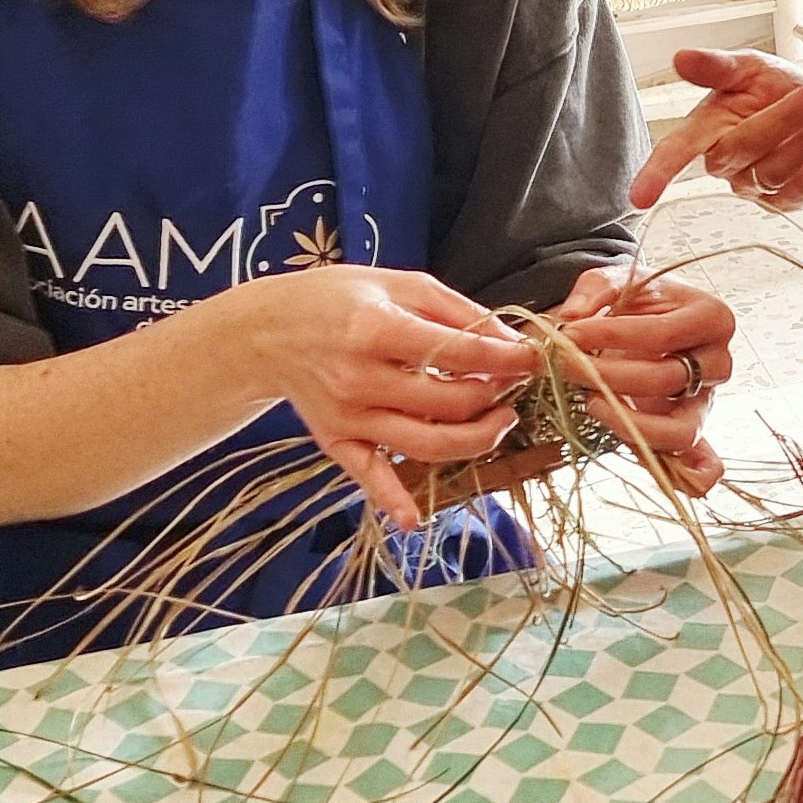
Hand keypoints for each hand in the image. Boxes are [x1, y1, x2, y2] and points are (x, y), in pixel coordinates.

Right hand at [227, 265, 537, 528]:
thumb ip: (455, 310)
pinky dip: (391, 502)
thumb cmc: (337, 298)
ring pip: (426, 444)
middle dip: (496, 395)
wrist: (267, 330)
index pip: (460, 352)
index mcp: (376, 328)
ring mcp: (349, 416)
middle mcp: (360, 377)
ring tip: (500, 421)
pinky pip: (368, 477)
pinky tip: (415, 520)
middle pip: (450, 402)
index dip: (507, 358)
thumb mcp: (398, 283)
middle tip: (513, 384)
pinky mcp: (336, 441)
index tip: (535, 358)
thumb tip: (508, 338)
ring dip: (476, 440)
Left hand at [545, 265, 734, 494]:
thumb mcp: (613, 280)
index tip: (569, 334)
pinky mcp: (690, 429)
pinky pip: (703, 461)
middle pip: (666, 380)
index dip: (613, 337)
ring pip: (681, 429)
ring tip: (591, 405)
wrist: (644, 319)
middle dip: (608, 376)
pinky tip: (679, 481)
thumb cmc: (635, 301)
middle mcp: (717, 363)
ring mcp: (706, 401)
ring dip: (630, 424)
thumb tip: (570, 321)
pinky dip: (694, 476)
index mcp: (710, 318)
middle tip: (565, 366)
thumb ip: (591, 293)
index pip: (662, 334)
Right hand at [626, 49, 802, 211]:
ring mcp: (753, 186)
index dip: (657, 173)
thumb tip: (682, 57)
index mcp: (705, 128)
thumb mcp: (749, 67)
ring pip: (773, 171)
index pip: (674, 152)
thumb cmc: (775, 89)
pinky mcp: (783, 201)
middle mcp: (723, 162)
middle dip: (784, 117)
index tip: (640, 196)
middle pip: (739, 150)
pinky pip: (799, 190)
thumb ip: (717, 66)